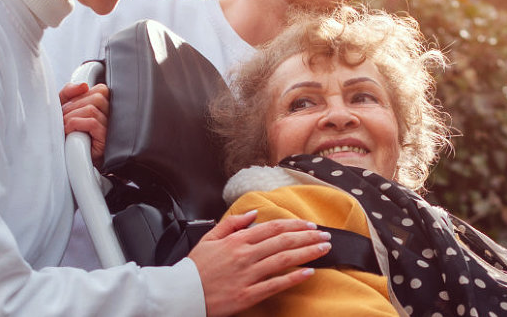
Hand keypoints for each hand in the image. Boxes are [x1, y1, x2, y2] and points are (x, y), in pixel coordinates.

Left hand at [58, 82, 109, 163]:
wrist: (69, 163)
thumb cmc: (67, 137)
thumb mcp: (64, 109)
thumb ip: (69, 92)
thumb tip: (83, 85)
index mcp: (104, 108)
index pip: (101, 90)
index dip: (81, 94)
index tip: (69, 107)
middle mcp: (111, 117)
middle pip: (97, 97)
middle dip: (74, 106)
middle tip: (64, 119)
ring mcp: (110, 129)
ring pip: (92, 109)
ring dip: (72, 116)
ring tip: (65, 127)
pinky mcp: (106, 141)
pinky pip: (92, 122)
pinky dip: (75, 124)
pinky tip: (70, 133)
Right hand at [187, 211, 330, 315]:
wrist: (181, 294)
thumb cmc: (195, 269)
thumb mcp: (209, 238)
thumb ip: (231, 223)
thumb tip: (253, 213)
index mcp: (236, 241)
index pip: (272, 228)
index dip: (294, 225)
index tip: (309, 225)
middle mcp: (244, 255)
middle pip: (283, 241)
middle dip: (308, 237)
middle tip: (325, 236)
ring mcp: (247, 275)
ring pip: (283, 260)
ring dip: (307, 252)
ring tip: (323, 249)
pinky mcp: (247, 295)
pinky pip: (275, 284)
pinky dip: (293, 278)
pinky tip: (308, 272)